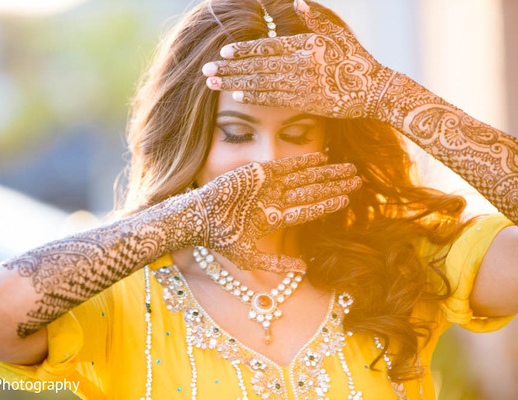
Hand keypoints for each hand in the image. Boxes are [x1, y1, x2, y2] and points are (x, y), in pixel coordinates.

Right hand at [190, 152, 361, 271]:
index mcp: (275, 218)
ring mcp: (268, 185)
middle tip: (358, 180)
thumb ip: (277, 263)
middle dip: (335, 186)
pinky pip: (286, 165)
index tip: (347, 200)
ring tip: (348, 168)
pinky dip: (303, 161)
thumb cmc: (221, 239)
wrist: (200, 218)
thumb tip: (305, 269)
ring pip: (304, 177)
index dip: (328, 204)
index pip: (309, 210)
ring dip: (326, 173)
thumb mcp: (250, 258)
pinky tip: (322, 158)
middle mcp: (275, 200)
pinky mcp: (258, 172)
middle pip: (312, 191)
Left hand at [202, 0, 395, 118]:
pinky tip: (237, 96)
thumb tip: (297, 0)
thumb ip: (314, 19)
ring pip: (261, 84)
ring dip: (235, 84)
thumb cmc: (357, 61)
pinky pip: (274, 100)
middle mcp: (301, 64)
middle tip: (206, 68)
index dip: (244, 49)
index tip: (224, 51)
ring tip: (212, 83)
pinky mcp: (305, 103)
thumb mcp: (338, 35)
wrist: (376, 92)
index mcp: (306, 44)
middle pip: (258, 66)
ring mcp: (302, 85)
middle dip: (230, 68)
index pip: (268, 46)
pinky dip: (255, 98)